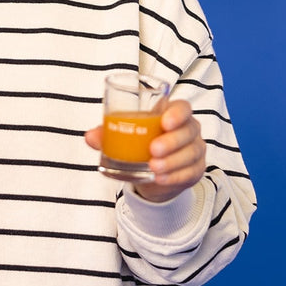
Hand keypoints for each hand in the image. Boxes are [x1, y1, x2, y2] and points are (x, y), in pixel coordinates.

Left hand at [85, 99, 205, 203]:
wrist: (151, 173)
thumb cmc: (139, 144)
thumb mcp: (123, 137)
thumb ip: (106, 135)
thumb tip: (89, 137)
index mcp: (171, 113)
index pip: (182, 107)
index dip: (177, 113)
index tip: (164, 122)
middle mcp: (188, 129)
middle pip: (188, 131)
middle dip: (172, 141)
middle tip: (153, 150)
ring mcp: (194, 149)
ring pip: (191, 153)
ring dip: (173, 161)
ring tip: (154, 168)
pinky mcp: (195, 169)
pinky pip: (190, 172)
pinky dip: (175, 176)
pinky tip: (161, 178)